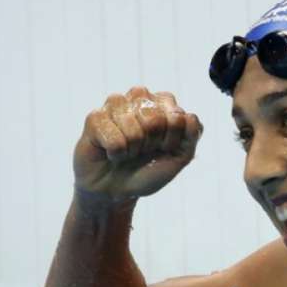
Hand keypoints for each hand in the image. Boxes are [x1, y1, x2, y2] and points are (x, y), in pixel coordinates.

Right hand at [73, 86, 202, 203]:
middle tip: (142, 150)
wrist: (116, 189)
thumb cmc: (147, 169)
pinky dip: (116, 154)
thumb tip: (190, 116)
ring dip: (133, 150)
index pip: (178, 117)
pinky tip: (111, 152)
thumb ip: (191, 137)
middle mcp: (140, 96)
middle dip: (151, 145)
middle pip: (155, 120)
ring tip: (126, 151)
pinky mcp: (95, 117)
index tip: (163, 148)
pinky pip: (115, 141)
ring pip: (134, 130)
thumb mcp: (178, 158)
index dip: (172, 141)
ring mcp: (116, 104)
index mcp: (164, 102)